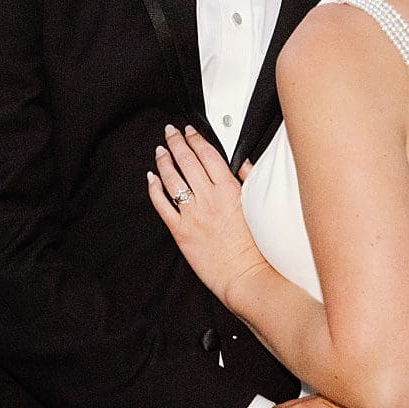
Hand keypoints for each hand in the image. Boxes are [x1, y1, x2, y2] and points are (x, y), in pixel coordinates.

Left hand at [147, 125, 264, 304]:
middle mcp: (208, 198)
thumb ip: (250, 180)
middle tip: (170, 133)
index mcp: (229, 190)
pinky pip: (161, 204)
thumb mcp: (257, 207)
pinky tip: (151, 179)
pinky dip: (154, 188)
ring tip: (160, 151)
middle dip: (176, 142)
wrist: (246, 276)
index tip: (190, 131)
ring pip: (171, 178)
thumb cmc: (256, 248)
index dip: (196, 138)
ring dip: (163, 161)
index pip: (208, 154)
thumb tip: (243, 162)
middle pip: (187, 160)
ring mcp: (192, 214)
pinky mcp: (180, 231)